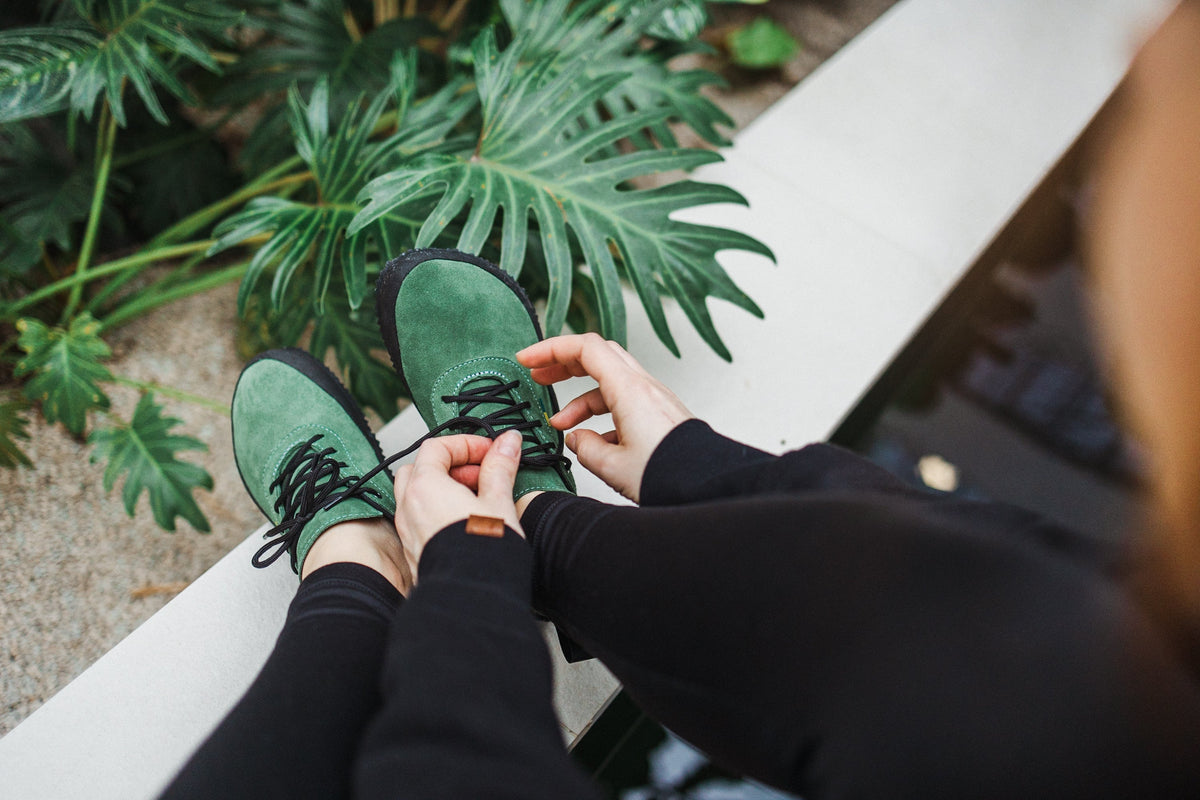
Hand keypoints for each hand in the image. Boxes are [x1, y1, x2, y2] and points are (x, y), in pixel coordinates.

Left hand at [392, 431, 523, 581]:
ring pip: (417, 495)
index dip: (466, 444)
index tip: (490, 451)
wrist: (471, 600)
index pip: (437, 447)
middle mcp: (408, 508)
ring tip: (476, 500)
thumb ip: (500, 467)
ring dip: (443, 489)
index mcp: (425, 487)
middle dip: (451, 465)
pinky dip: (438, 511)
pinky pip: (419, 520)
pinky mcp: (413, 552)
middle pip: (421, 469)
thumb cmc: (482, 554)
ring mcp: (407, 531)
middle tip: (481, 474)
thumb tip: (507, 443)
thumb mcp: (498, 501)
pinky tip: (466, 523)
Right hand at [517, 333, 692, 502]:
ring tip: (559, 424)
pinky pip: (624, 402)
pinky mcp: (661, 415)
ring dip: (580, 398)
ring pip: (610, 382)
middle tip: (538, 376)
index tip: (527, 360)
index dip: (551, 349)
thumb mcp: (614, 467)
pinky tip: (593, 441)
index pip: (585, 349)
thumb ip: (586, 449)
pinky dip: (603, 413)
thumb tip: (576, 439)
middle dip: (564, 364)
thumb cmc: (670, 475)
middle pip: (598, 356)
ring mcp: (655, 399)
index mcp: (630, 390)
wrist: (708, 487)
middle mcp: (644, 388)